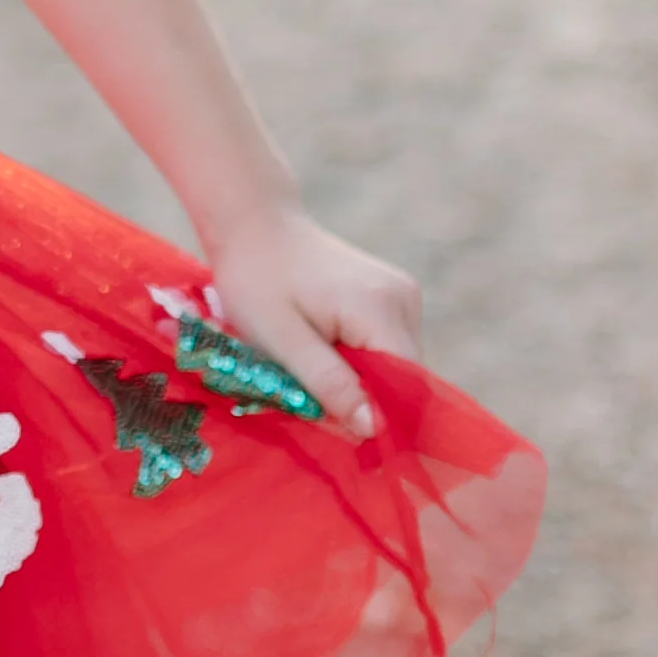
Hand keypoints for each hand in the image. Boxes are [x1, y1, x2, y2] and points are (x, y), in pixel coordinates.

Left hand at [200, 204, 422, 441]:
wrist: (252, 224)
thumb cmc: (256, 280)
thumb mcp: (280, 339)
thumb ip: (328, 384)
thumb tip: (373, 429)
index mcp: (380, 308)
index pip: (404, 388)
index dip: (378, 420)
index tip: (337, 433)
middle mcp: (403, 299)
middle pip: (401, 379)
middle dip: (361, 400)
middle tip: (308, 397)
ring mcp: (401, 295)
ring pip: (392, 367)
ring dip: (357, 381)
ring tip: (309, 365)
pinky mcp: (390, 296)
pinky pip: (384, 348)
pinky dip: (356, 361)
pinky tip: (321, 348)